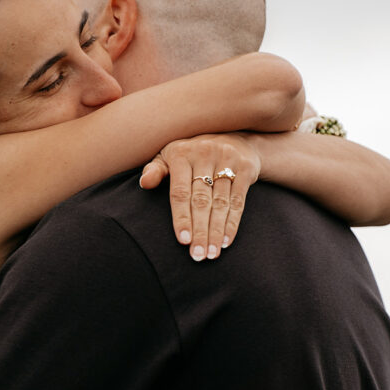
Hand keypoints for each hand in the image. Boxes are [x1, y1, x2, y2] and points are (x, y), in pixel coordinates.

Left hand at [140, 133, 259, 260]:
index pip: (180, 192)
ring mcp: (227, 160)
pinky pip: (238, 201)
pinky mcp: (245, 168)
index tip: (183, 241)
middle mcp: (204, 154)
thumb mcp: (169, 155)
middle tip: (197, 255)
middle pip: (201, 200)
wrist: (233, 133)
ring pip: (221, 203)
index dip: (181, 217)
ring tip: (211, 254)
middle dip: (200, 230)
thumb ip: (156, 170)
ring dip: (216, 231)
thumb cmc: (191, 152)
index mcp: (181, 153)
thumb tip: (144, 183)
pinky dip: (232, 223)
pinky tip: (225, 241)